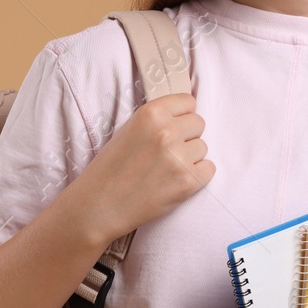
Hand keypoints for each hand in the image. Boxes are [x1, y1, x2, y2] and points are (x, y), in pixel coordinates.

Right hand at [66, 92, 213, 242]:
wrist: (99, 205)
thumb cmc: (111, 168)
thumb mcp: (129, 129)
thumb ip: (157, 119)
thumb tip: (186, 113)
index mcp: (151, 113)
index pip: (188, 102)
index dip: (180, 116)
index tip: (171, 128)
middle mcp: (167, 131)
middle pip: (199, 124)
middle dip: (186, 136)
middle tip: (165, 152)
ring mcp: (179, 157)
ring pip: (203, 147)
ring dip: (189, 157)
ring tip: (165, 169)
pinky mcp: (188, 182)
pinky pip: (208, 169)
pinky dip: (196, 175)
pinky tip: (175, 181)